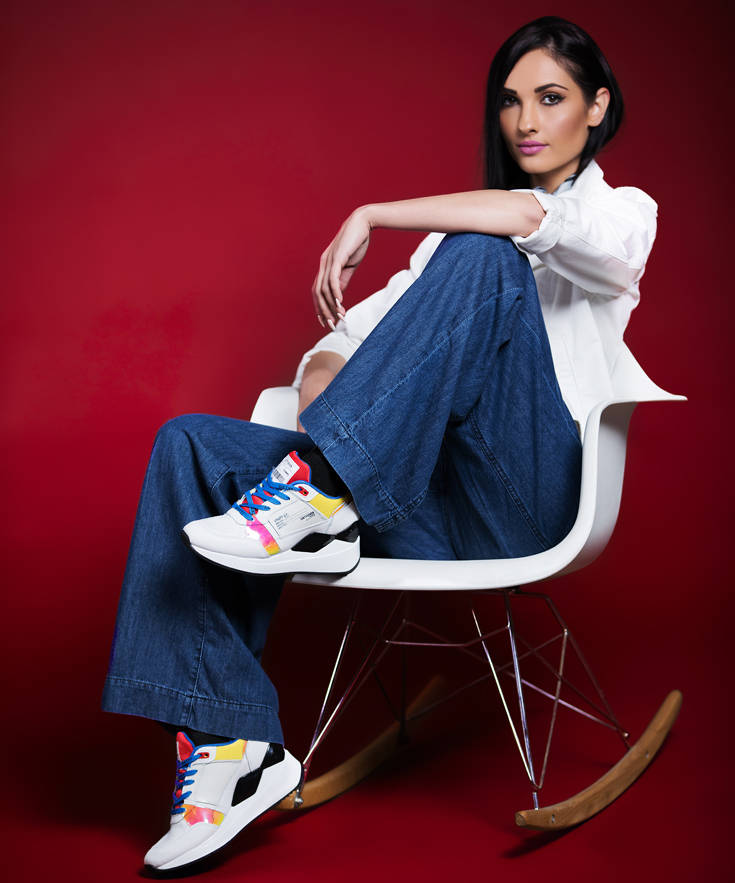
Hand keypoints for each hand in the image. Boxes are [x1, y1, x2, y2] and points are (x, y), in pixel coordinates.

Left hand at [312, 208, 370, 327]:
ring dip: (331, 305)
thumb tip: (338, 295)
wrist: (363, 224)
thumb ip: (343, 279)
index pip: (318, 291)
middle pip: (318, 293)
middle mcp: (323, 264)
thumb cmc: (357, 243)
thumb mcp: (349, 266)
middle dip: (323, 310)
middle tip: (332, 324)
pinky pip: (333, 278)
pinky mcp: (337, 258)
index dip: (320, 307)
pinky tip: (340, 302)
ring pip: (324, 289)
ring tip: (340, 316)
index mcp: (325, 267)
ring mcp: (329, 261)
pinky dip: (335, 292)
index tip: (326, 321)